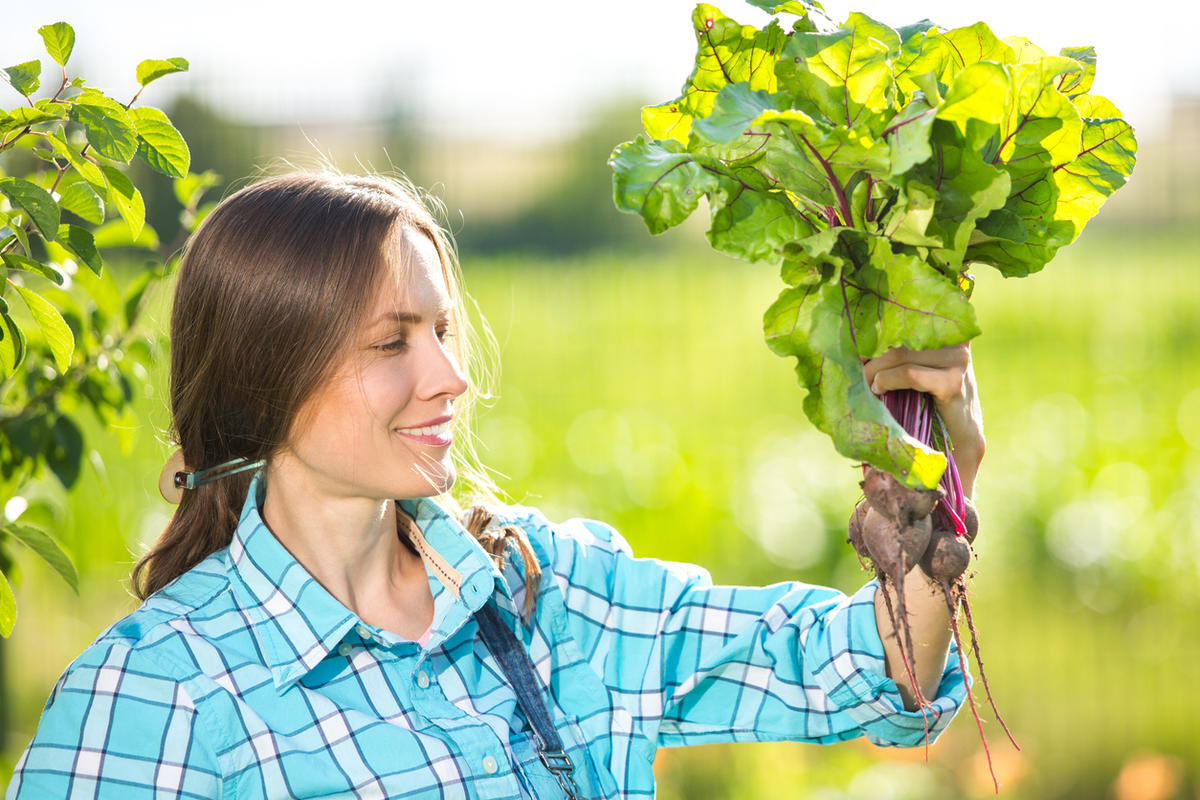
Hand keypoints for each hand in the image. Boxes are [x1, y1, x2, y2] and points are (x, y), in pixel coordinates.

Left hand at [860, 343, 984, 494]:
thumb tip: (858, 347)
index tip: (858, 345)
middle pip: (898, 339)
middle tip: (857, 375)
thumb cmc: (931, 406)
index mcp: (948, 333)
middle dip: (871, 358)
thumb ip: (899, 355)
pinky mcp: (952, 382)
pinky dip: (888, 380)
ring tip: (868, 386)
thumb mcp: (917, 373)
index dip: (879, 330)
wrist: (960, 441)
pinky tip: (879, 390)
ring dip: (875, 371)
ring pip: (899, 355)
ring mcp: (957, 360)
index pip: (910, 320)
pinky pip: (909, 374)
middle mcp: (955, 342)